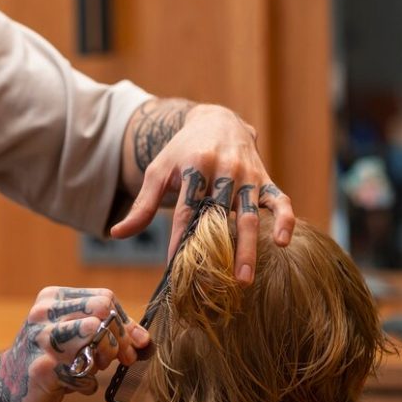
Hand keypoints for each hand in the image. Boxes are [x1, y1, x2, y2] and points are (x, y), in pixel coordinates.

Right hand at [0, 287, 149, 401]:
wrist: (1, 387)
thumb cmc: (45, 359)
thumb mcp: (72, 335)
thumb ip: (106, 331)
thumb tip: (144, 340)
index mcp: (52, 298)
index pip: (105, 297)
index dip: (124, 323)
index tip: (130, 345)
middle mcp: (44, 313)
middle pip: (104, 310)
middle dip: (118, 338)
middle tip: (118, 359)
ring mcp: (42, 339)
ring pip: (97, 337)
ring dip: (103, 360)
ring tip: (89, 369)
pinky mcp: (44, 368)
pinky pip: (86, 375)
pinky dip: (86, 386)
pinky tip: (69, 386)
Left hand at [111, 101, 294, 284]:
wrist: (218, 120)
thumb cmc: (183, 151)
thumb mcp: (159, 171)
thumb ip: (142, 205)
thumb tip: (116, 233)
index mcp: (195, 166)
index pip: (187, 208)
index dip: (181, 237)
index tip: (175, 266)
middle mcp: (224, 170)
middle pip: (221, 214)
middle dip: (220, 248)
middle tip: (219, 281)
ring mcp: (248, 175)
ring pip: (250, 213)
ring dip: (249, 247)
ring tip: (244, 278)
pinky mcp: (266, 179)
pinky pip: (281, 200)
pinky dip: (285, 219)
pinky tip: (284, 243)